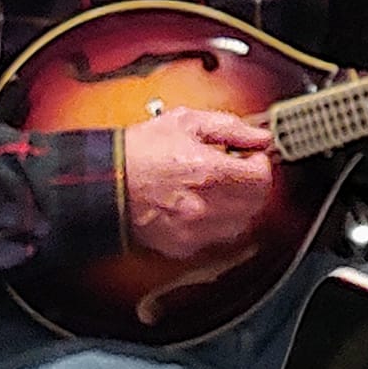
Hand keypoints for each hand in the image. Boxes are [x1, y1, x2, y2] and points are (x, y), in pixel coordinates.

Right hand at [121, 105, 274, 259]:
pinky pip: (217, 239)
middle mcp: (205, 206)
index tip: (252, 157)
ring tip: (221, 188)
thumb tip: (259, 136)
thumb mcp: (186, 122)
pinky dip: (218, 223)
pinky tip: (204, 205)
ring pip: (241, 224)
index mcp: (208, 172)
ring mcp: (194, 230)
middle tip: (240, 171)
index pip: (262, 178)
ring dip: (239, 205)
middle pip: (256, 203)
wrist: (105, 182)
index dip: (261, 164)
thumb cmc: (140, 151)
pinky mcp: (182, 246)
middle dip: (254, 185)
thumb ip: (230, 127)